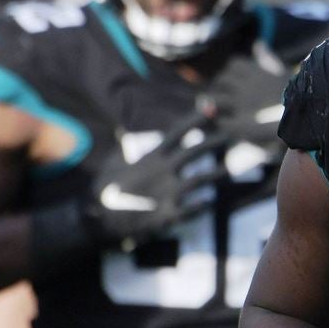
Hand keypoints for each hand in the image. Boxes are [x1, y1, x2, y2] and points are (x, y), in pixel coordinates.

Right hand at [83, 113, 229, 246]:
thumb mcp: (114, 162)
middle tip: (230, 136)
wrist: (98, 219)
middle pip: (194, 153)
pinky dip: (202, 205)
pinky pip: (191, 209)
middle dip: (213, 142)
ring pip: (199, 180)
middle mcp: (163, 172)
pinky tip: (211, 201)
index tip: (211, 108)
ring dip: (216, 174)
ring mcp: (167, 193)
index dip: (195, 120)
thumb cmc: (107, 188)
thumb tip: (124, 129)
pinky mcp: (168, 215)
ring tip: (229, 170)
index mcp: (152, 157)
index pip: (177, 133)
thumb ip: (126, 147)